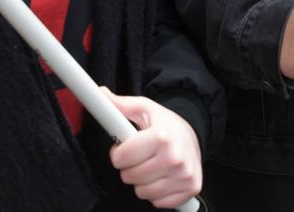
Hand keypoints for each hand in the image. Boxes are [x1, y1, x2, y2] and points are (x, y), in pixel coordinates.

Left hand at [105, 88, 202, 209]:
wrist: (193, 135)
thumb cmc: (165, 124)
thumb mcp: (144, 109)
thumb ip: (120, 105)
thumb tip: (100, 93)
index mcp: (161, 136)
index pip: (121, 158)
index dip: (118, 153)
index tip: (124, 148)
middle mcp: (174, 158)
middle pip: (129, 177)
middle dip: (129, 167)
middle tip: (139, 157)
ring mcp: (183, 176)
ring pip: (142, 192)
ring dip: (142, 182)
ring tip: (150, 166)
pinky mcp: (190, 190)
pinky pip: (158, 202)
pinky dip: (156, 193)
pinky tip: (162, 177)